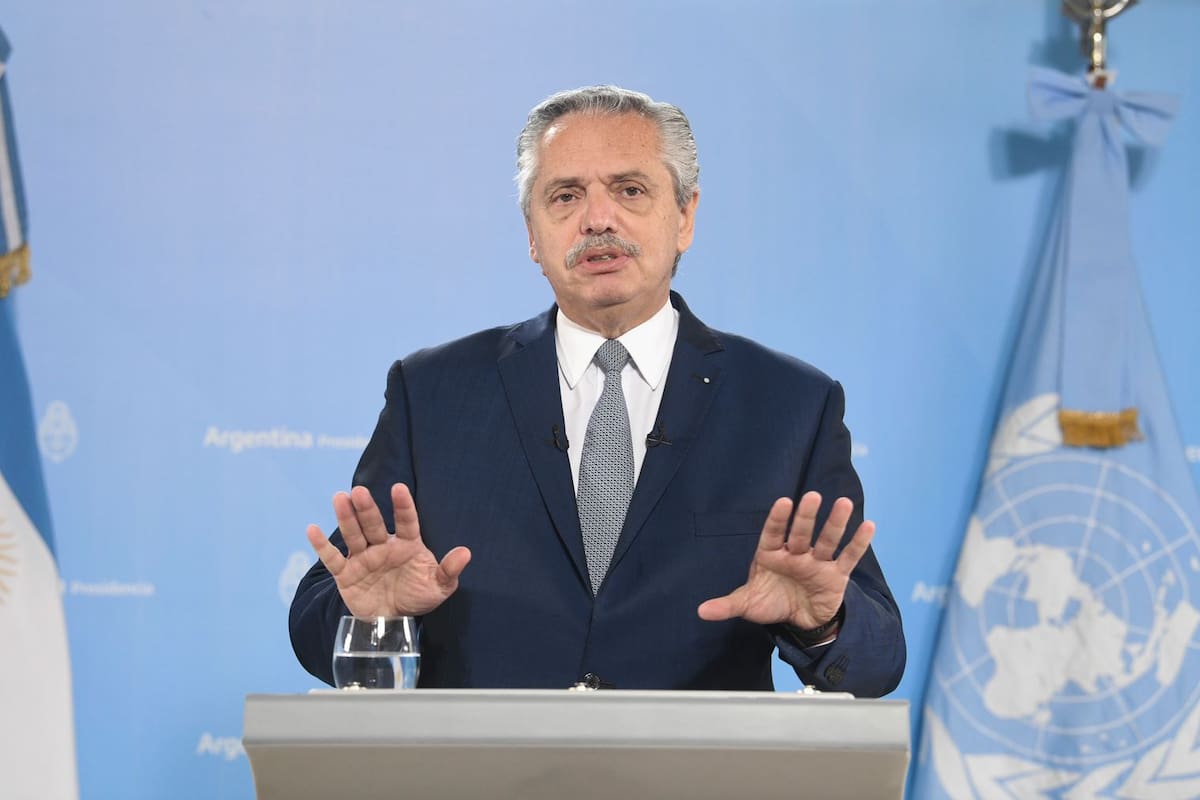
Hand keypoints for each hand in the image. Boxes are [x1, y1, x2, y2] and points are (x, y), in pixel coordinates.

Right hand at [305, 483, 470, 616]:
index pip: (406, 522)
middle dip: (367, 509)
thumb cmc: (417, 596)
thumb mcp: (438, 587)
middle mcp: (383, 547)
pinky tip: (311, 530)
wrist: (394, 622)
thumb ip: (449, 570)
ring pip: (353, 535)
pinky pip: (332, 559)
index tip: (399, 488)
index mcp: (407, 545)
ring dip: (346, 518)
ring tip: (340, 498)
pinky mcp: (346, 575)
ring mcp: (363, 558)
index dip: (403, 506)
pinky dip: (321, 546)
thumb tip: (466, 553)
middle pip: (374, 525)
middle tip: (359, 491)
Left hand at [696, 492, 873, 630]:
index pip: (774, 534)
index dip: (778, 519)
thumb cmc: (770, 602)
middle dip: (807, 517)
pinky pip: (847, 557)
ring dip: (835, 523)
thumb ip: (727, 605)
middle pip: (802, 533)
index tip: (783, 503)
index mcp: (771, 555)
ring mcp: (816, 563)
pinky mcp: (835, 576)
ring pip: (827, 541)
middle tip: (812, 497)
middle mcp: (795, 554)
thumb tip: (700, 612)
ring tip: (844, 503)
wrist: (797, 621)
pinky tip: (868, 526)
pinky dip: (857, 543)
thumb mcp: (747, 604)